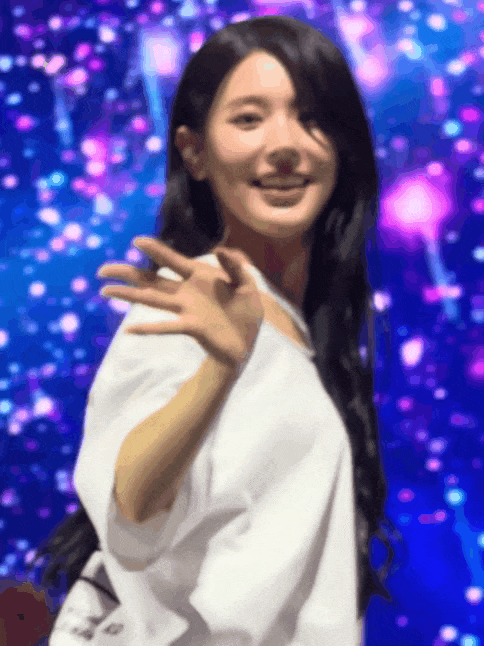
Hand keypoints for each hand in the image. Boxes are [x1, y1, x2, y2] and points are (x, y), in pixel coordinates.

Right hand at [97, 237, 263, 370]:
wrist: (248, 341)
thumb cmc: (246, 312)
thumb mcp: (247, 285)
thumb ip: (235, 266)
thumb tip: (219, 250)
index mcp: (199, 276)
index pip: (173, 260)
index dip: (156, 250)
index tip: (136, 240)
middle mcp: (186, 292)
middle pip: (151, 280)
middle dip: (127, 273)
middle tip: (102, 270)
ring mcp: (186, 310)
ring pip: (152, 300)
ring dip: (129, 296)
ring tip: (105, 292)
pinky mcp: (191, 327)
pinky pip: (167, 326)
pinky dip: (148, 328)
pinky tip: (129, 330)